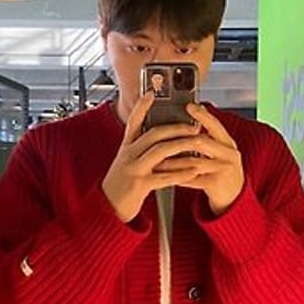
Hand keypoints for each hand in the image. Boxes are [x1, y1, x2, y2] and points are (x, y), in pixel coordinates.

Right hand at [101, 93, 202, 221]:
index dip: (142, 106)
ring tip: (197, 143)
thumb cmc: (120, 186)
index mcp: (126, 148)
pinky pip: (163, 177)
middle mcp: (128, 156)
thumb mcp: (126, 163)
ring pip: (160, 152)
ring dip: (181, 146)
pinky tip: (193, 171)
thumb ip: (140, 151)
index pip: (133, 122)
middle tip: (193, 126)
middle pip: (153, 134)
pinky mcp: (139, 186)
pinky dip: (180, 173)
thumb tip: (161, 140)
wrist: (106, 210)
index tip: (152, 92)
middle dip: (176, 128)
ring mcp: (133, 170)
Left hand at [153, 104, 244, 215]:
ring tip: (158, 159)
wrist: (235, 197)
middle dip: (180, 138)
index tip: (189, 106)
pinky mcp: (217, 184)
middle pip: (203, 141)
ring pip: (194, 161)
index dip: (202, 115)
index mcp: (228, 143)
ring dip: (174, 161)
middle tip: (162, 136)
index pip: (215, 125)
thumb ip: (207, 139)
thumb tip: (186, 122)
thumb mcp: (219, 152)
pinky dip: (178, 177)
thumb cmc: (222, 172)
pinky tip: (166, 176)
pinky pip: (194, 179)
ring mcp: (224, 170)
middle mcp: (229, 154)